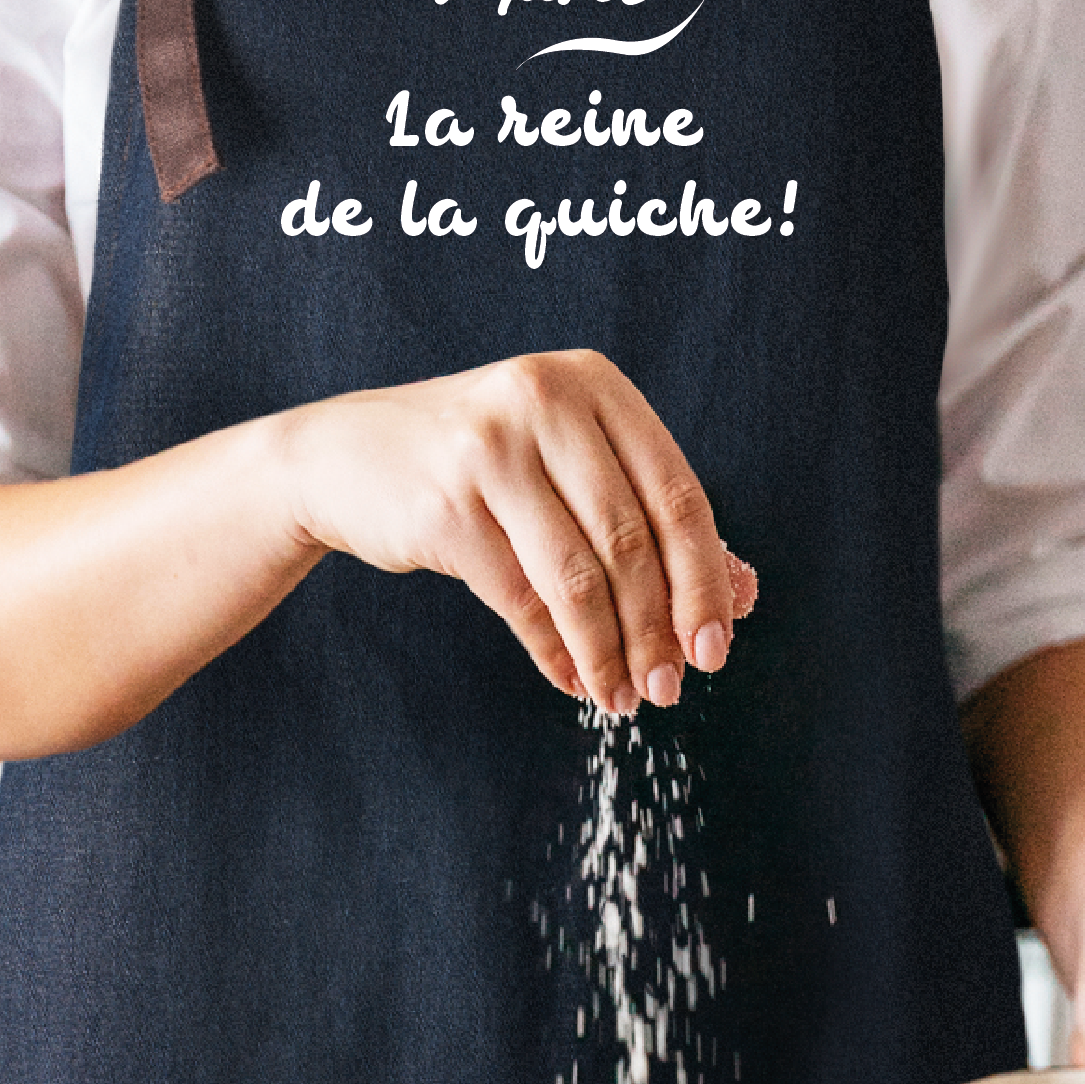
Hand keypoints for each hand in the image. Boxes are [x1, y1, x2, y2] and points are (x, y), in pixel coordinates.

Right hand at [277, 351, 743, 715]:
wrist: (344, 457)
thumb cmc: (475, 465)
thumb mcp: (565, 468)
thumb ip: (648, 517)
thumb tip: (740, 595)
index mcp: (592, 384)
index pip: (678, 495)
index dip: (704, 582)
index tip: (714, 648)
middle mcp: (544, 401)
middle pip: (632, 541)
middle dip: (657, 630)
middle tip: (667, 690)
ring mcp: (490, 450)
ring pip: (578, 578)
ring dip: (608, 654)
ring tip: (620, 699)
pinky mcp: (446, 505)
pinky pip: (520, 599)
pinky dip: (554, 652)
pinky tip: (573, 680)